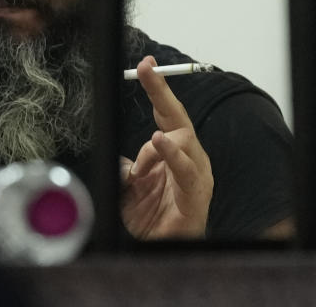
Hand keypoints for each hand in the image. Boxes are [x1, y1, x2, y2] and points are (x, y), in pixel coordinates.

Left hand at [119, 56, 213, 238]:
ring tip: (152, 136)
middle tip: (147, 68)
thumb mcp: (126, 187)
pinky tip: (159, 142)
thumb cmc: (149, 218)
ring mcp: (196, 176)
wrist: (159, 252)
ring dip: (163, 136)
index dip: (156, 88)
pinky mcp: (197, 196)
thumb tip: (119, 158)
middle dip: (161, 91)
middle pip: (177, 117)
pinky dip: (173, 156)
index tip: (146, 64)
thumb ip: (124, 167)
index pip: (165, 113)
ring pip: (184, 141)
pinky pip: (187, 172)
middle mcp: (188, 158)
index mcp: (173, 151)